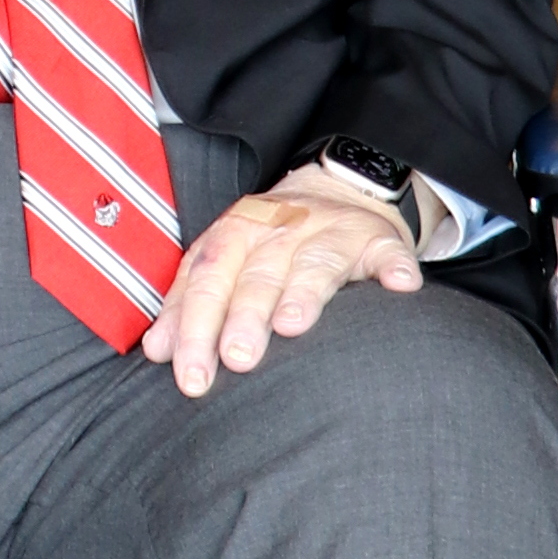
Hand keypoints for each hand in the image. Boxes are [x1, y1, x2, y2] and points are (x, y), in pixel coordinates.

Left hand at [145, 171, 421, 397]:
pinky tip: (401, 287)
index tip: (187, 370)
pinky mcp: (377, 241)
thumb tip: (156, 351)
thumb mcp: (225, 257)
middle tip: (237, 358)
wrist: (336, 188)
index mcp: (236, 234)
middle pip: (257, 276)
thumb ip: (190, 301)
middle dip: (243, 316)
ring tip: (292, 324)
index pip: (207, 279)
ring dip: (303, 293)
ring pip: (314, 264)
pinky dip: (395, 268)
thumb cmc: (272, 238)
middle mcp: (280, 231)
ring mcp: (331, 234)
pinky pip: (389, 254)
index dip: (194, 324)